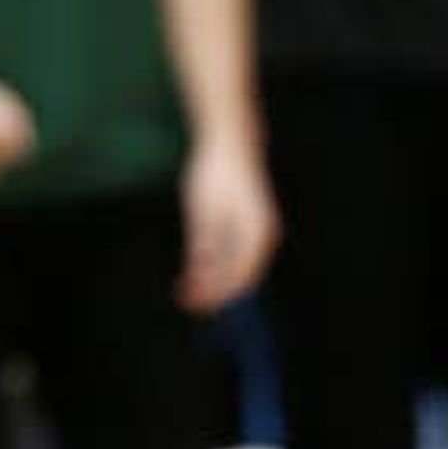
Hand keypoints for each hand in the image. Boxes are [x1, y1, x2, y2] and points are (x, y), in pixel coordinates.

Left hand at [177, 134, 278, 312]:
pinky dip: (213, 266)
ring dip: (211, 282)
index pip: (240, 276)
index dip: (217, 294)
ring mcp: (256, 233)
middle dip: (212, 292)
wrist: (229, 144)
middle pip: (238, 276)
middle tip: (187, 303)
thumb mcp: (203, 210)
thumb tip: (200, 276)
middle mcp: (262, 238)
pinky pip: (231, 255)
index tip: (196, 304)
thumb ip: (204, 243)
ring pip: (233, 268)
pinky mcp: (247, 228)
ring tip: (185, 293)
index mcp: (256, 234)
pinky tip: (193, 273)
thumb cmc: (215, 174)